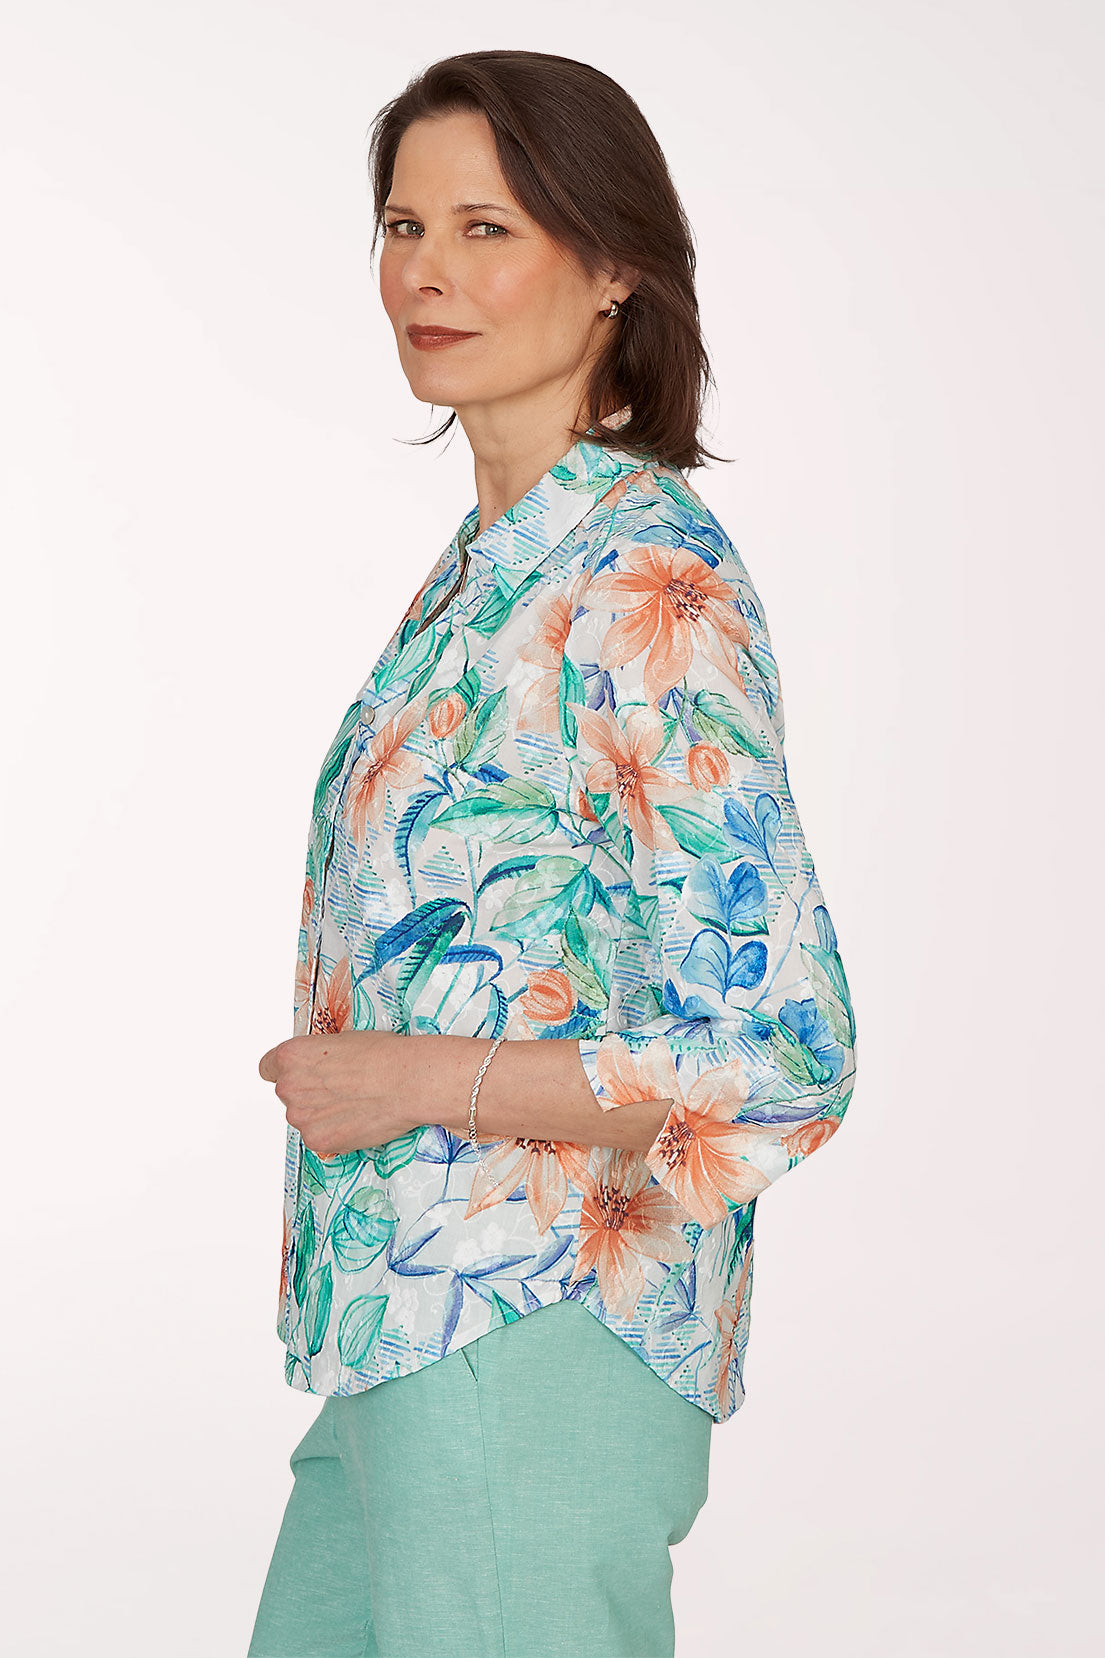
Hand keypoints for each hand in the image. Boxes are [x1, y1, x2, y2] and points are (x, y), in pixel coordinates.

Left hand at [258, 1031, 421, 1158]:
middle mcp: (288, 1087)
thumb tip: (319, 1069)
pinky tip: (357, 1120)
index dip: (287, 1071)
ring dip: (322, 1115)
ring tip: (354, 1105)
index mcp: (291, 1057)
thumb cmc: (383, 1056)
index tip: (300, 1074)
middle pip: (289, 1095)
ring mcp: (301, 1117)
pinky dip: (335, 1132)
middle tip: (340, 1091)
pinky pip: (320, 1137)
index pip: (267, 1068)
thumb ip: (317, 1059)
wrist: (406, 1081)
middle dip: (310, 1094)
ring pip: (305, 1118)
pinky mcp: (318, 1141)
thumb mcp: (342, 1041)